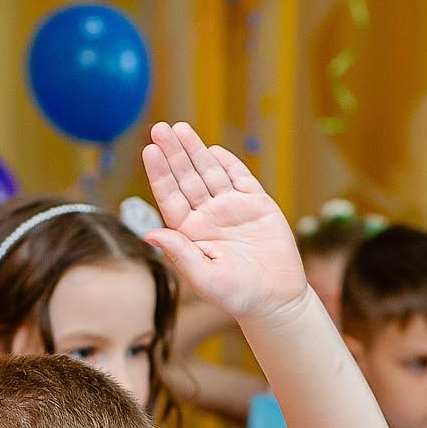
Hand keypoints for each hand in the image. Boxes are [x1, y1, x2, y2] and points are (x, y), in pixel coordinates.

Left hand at [139, 122, 308, 324]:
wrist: (276, 299)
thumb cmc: (237, 295)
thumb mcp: (204, 277)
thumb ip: (180, 253)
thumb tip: (150, 235)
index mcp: (190, 232)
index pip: (170, 197)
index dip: (160, 174)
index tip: (149, 151)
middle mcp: (207, 216)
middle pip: (187, 178)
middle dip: (174, 153)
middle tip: (160, 128)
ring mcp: (231, 208)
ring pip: (210, 173)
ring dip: (195, 151)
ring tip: (180, 128)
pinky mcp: (257, 205)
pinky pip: (240, 178)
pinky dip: (229, 163)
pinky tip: (213, 149)